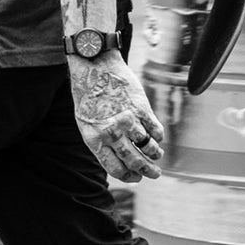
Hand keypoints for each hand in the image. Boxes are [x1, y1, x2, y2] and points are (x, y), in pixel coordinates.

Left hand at [68, 51, 165, 180]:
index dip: (129, 177)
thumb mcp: (85, 123)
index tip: (136, 177)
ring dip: (155, 154)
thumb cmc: (88, 95)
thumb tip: (119, 160)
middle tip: (155, 173)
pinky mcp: (141, 109)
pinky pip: (156, 131)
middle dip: (148, 171)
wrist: (95, 67)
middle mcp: (112, 133)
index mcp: (94, 139)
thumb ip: (100, 142)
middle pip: (135, 161)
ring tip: (157, 155)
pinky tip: (156, 137)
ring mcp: (128, 121)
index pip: (115, 168)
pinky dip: (158, 137)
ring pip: (149, 147)